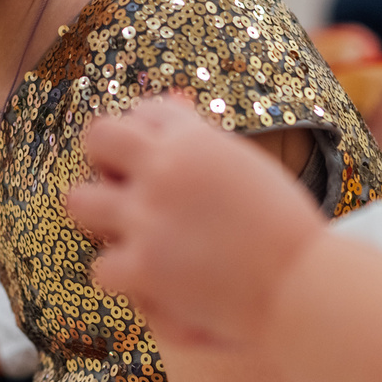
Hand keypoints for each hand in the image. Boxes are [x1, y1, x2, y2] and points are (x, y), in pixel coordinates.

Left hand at [70, 97, 323, 347]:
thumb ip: (201, 137)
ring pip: (79, 200)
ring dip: (98, 215)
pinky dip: (120, 276)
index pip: (143, 110)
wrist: (303, 284)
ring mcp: (147, 217)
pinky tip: (143, 279)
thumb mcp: (244, 164)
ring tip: (122, 230)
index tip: (157, 158)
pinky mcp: (144, 267)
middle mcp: (163, 168)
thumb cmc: (283, 226)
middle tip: (124, 185)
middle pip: (97, 137)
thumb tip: (171, 98)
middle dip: (104, 159)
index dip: (145, 134)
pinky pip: (100, 267)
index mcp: (193, 138)